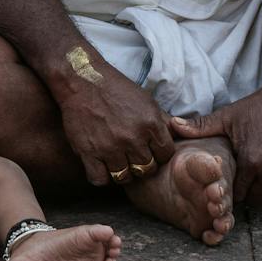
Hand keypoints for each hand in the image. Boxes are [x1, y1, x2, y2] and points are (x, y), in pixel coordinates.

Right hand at [58, 63, 175, 186]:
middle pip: (147, 169)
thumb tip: (179, 133)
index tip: (151, 151)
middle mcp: (133, 137)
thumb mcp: (145, 99)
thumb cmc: (115, 88)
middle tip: (133, 157)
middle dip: (142, 165)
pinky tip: (101, 166)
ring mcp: (110, 147)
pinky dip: (101, 176)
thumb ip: (162, 120)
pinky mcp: (89, 152)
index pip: (166, 155)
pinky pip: (100, 179)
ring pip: (124, 177)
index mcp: (150, 123)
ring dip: (122, 172)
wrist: (82, 81)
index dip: (159, 155)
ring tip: (118, 162)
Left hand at [171, 82, 261, 205]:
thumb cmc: (261, 106)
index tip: (236, 174)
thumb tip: (171, 126)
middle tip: (250, 174)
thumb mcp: (229, 116)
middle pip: (257, 200)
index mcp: (253, 163)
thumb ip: (200, 127)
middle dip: (251, 191)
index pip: (238, 194)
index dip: (235, 186)